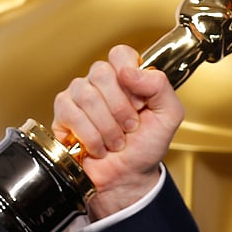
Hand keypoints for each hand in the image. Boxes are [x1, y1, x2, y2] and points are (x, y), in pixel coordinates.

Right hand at [51, 44, 184, 218]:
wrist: (128, 177)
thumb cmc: (146, 146)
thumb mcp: (169, 115)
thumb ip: (160, 86)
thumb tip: (130, 71)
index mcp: (127, 76)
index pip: (120, 54)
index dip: (129, 76)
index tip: (139, 102)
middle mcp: (101, 82)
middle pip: (100, 72)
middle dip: (120, 107)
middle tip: (130, 126)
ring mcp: (79, 96)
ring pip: (86, 94)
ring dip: (107, 126)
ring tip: (116, 141)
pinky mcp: (62, 115)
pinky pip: (70, 113)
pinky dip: (90, 135)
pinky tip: (98, 146)